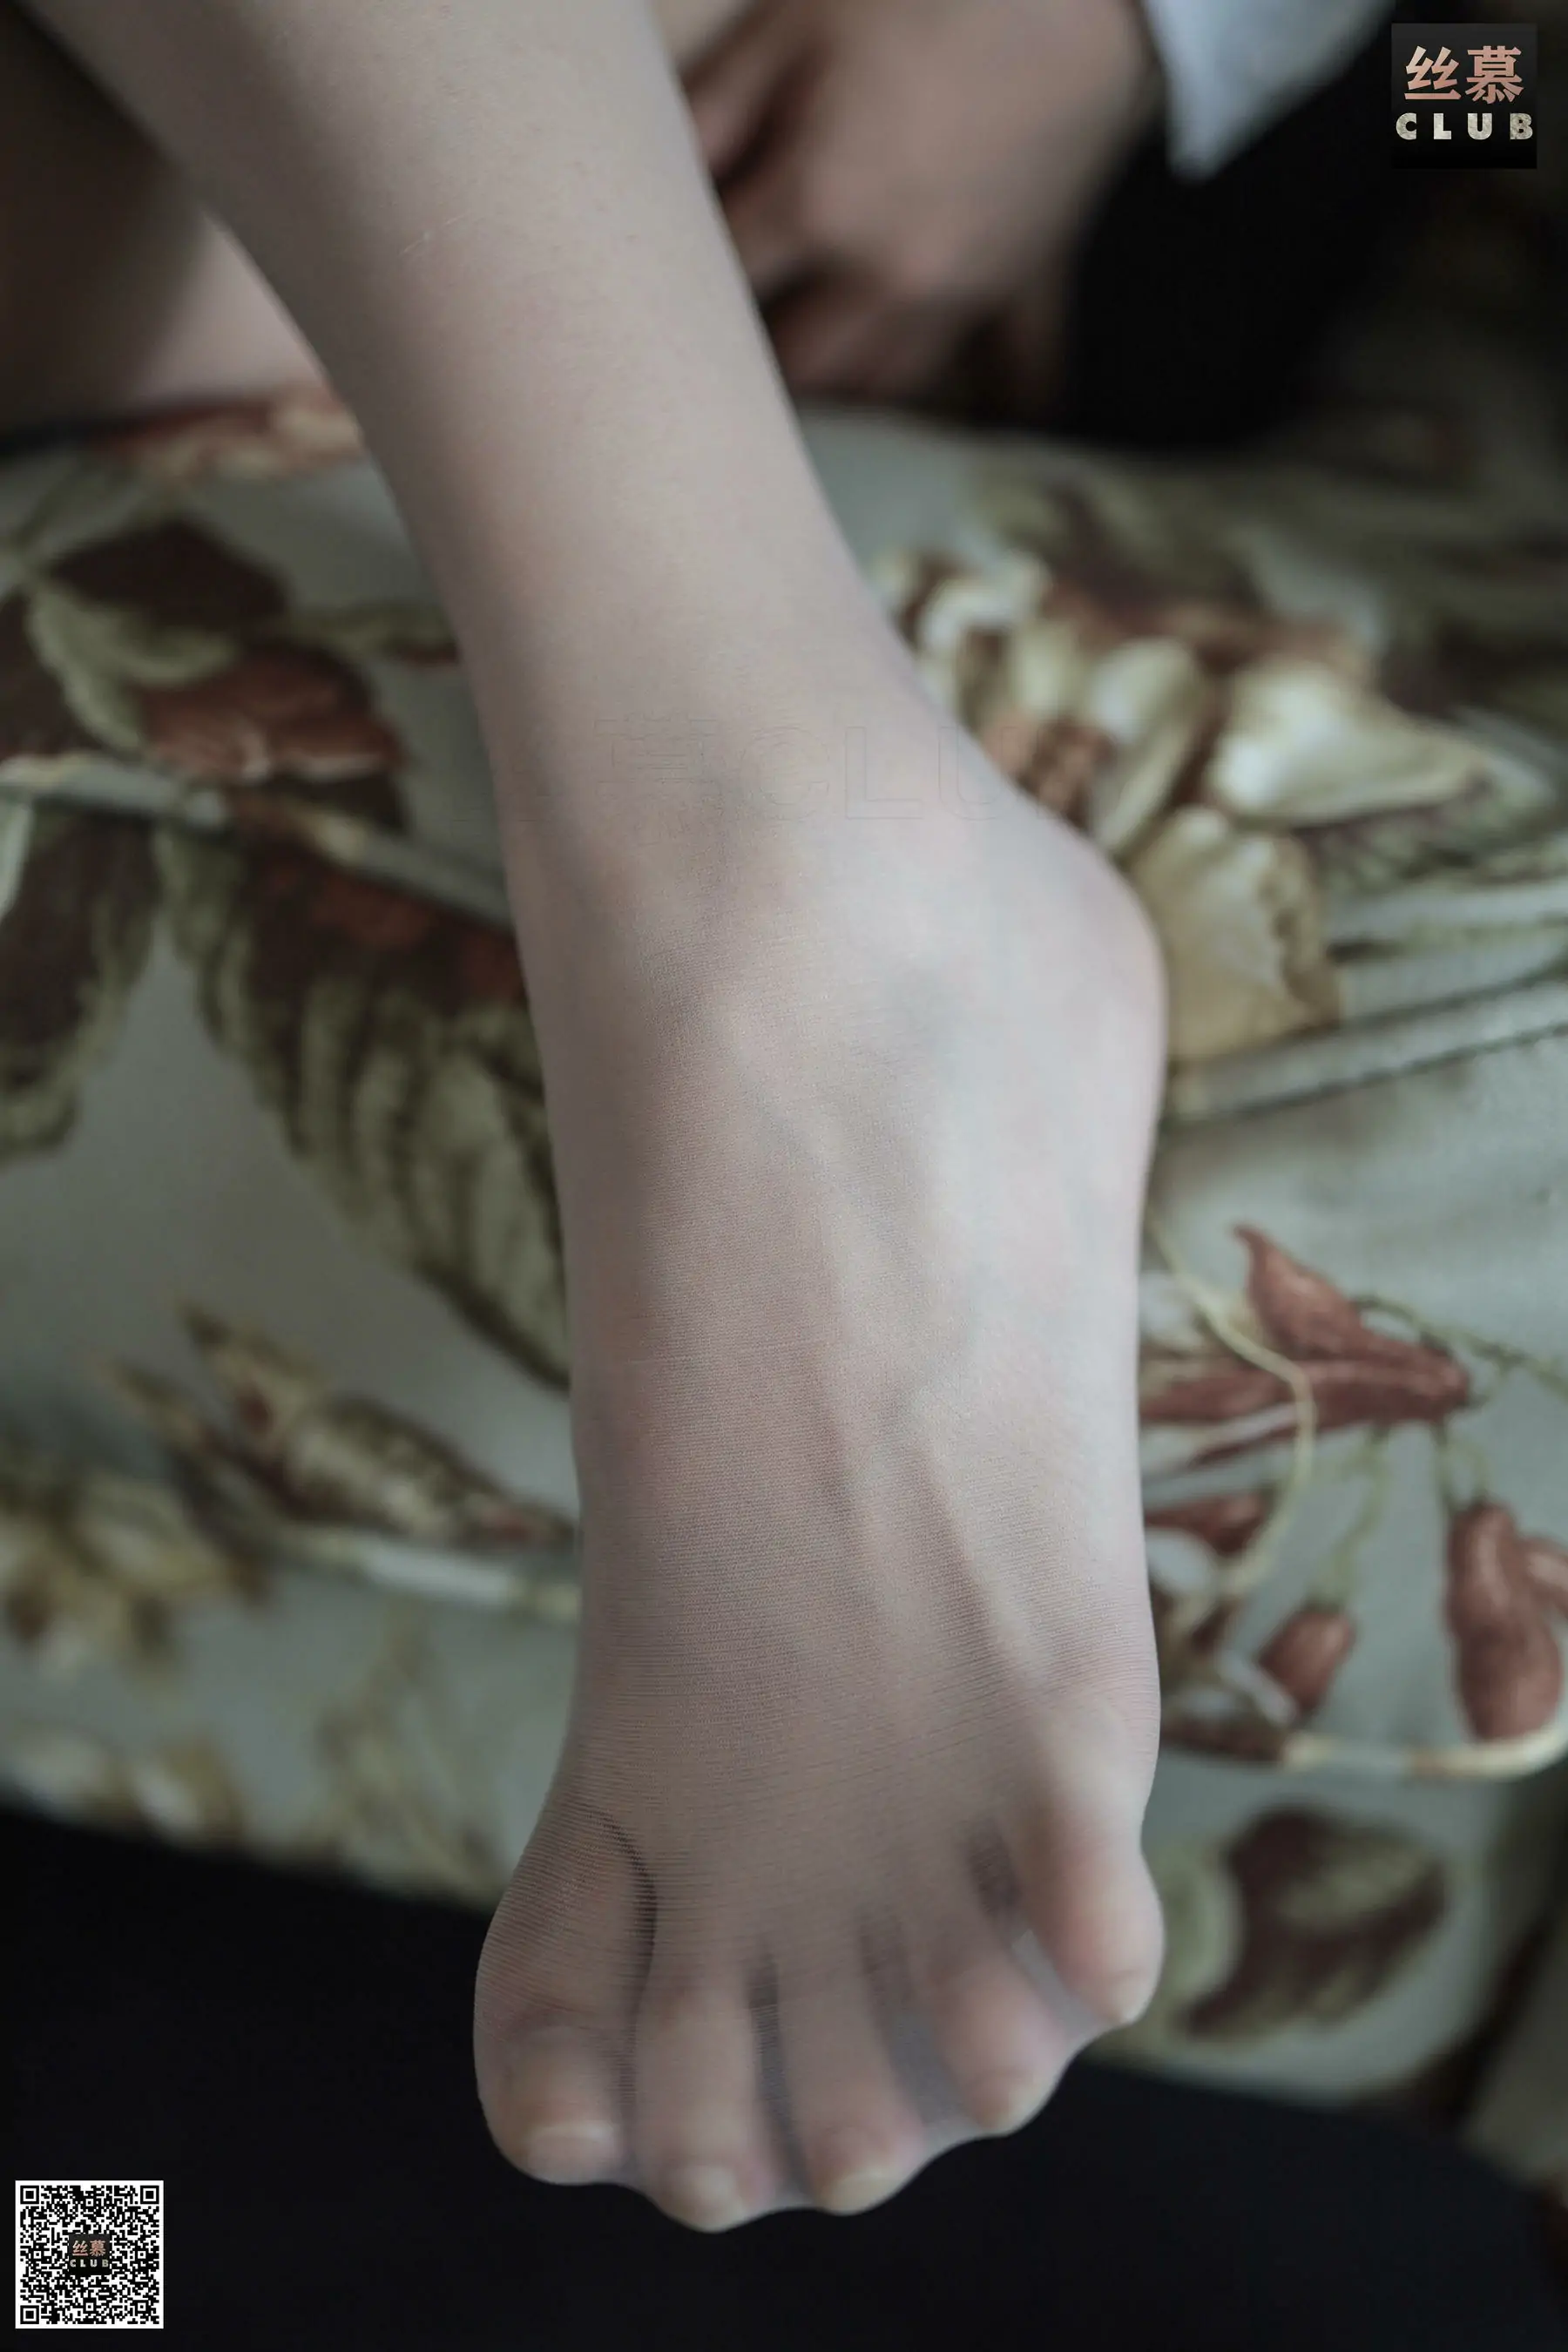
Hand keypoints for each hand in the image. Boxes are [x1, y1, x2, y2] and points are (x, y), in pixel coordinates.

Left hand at [685, 0, 1159, 403]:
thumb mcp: (794, 21)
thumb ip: (713, 108)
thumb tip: (647, 180)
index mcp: (818, 205)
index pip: (715, 288)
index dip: (671, 294)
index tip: (648, 302)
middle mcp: (885, 277)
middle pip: (794, 372)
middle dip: (749, 370)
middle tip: (711, 361)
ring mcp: (960, 293)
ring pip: (878, 390)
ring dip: (837, 392)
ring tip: (799, 379)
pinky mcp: (1023, 286)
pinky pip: (1012, 381)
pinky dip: (983, 409)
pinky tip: (965, 431)